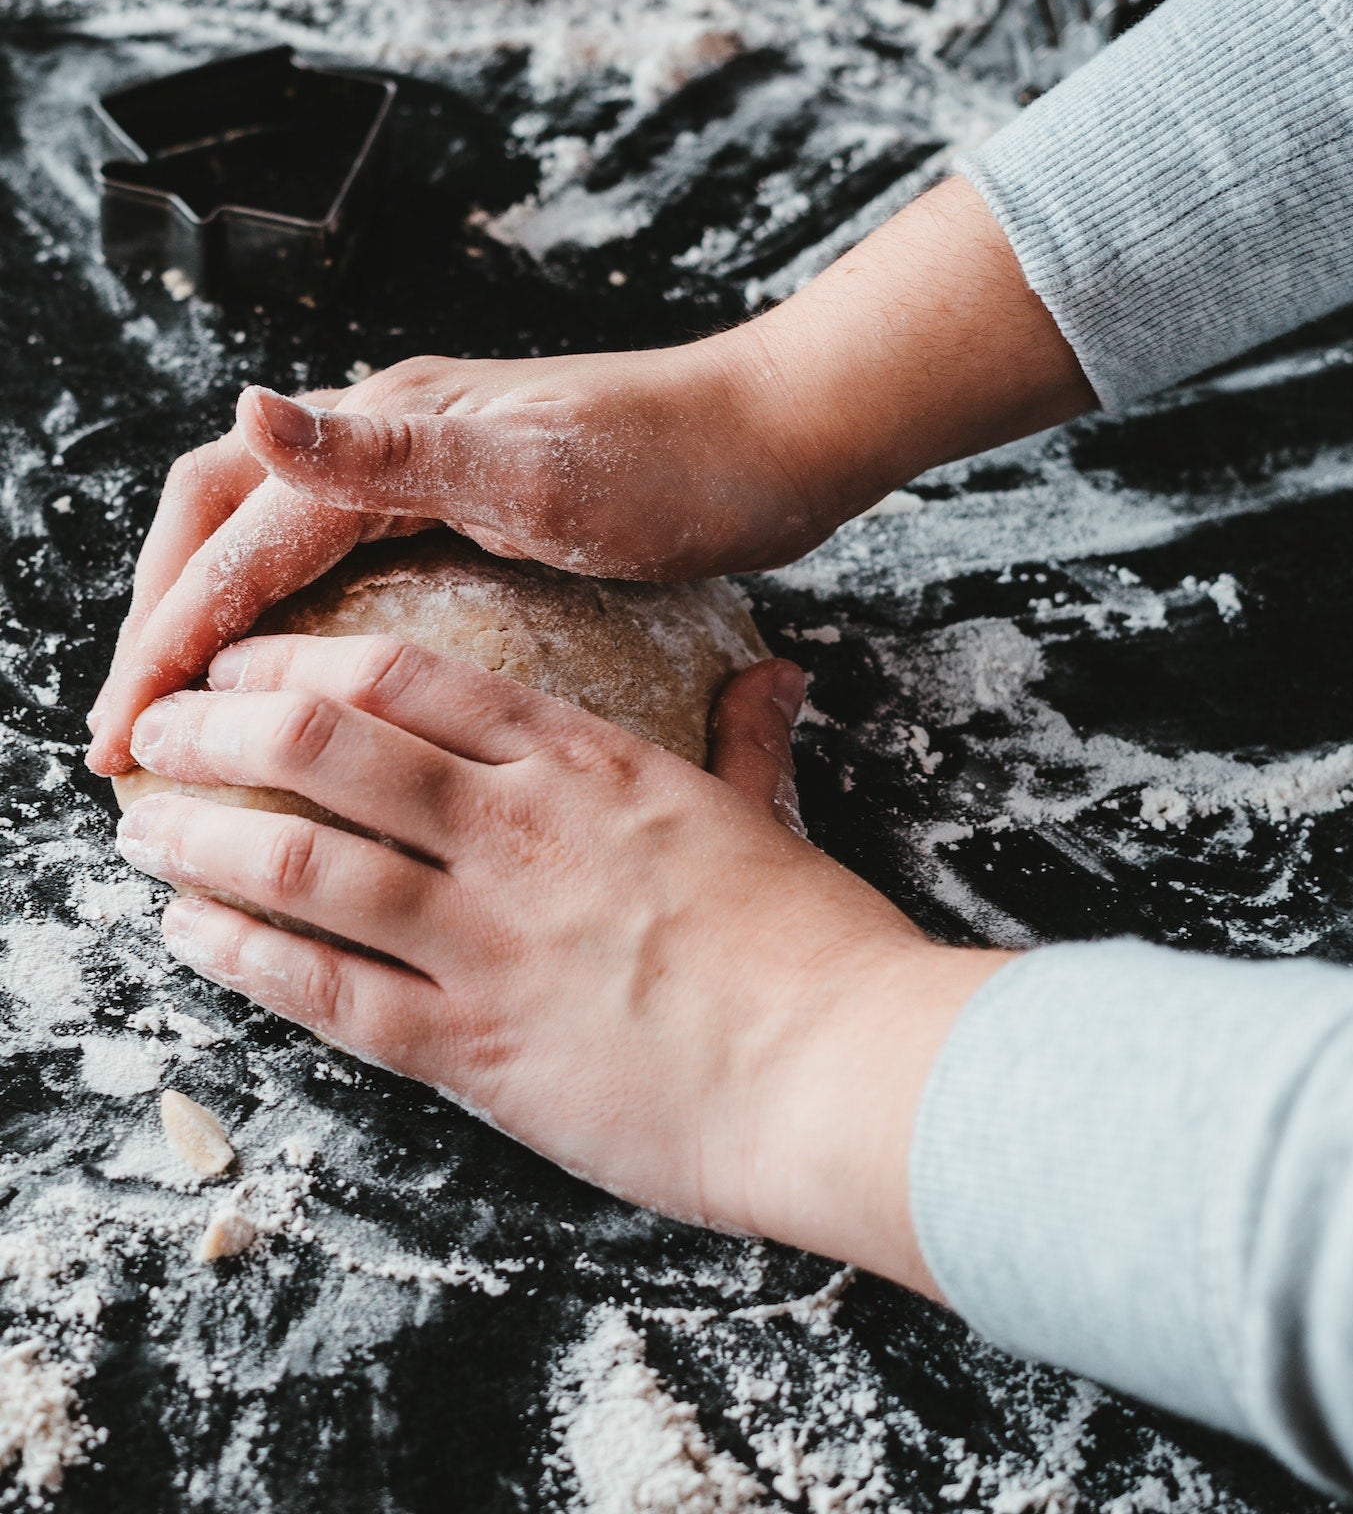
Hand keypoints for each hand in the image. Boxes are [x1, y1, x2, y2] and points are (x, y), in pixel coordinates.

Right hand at [86, 340, 829, 776]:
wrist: (779, 441)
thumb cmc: (679, 460)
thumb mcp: (537, 464)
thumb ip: (389, 450)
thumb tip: (246, 410)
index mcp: (388, 423)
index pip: (236, 534)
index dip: (170, 634)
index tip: (123, 736)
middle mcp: (386, 433)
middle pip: (221, 519)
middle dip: (161, 621)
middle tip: (121, 735)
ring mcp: (422, 466)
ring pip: (269, 537)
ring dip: (209, 617)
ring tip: (175, 712)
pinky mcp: (462, 502)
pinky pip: (332, 557)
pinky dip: (283, 618)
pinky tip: (292, 681)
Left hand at [113, 638, 1010, 1289]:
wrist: (838, 1069)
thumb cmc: (814, 945)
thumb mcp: (769, 815)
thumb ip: (746, 738)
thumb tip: (773, 677)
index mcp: (583, 762)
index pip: (408, 676)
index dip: (299, 659)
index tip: (242, 661)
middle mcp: (514, 829)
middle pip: (321, 745)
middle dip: (214, 727)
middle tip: (158, 732)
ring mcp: (484, 937)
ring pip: (297, 858)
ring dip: (194, 835)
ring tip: (138, 827)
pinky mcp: (469, 1047)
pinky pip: (319, 987)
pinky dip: (235, 953)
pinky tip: (186, 932)